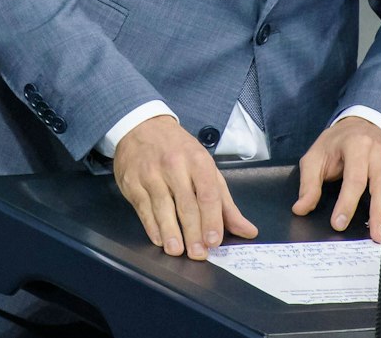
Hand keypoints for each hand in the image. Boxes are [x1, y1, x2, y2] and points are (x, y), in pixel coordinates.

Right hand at [113, 115, 256, 259]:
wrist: (142, 126)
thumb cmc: (179, 150)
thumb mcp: (206, 167)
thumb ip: (225, 202)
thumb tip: (246, 230)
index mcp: (198, 161)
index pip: (207, 193)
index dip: (211, 219)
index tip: (214, 240)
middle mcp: (174, 166)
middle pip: (186, 204)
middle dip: (193, 232)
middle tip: (198, 253)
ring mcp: (151, 174)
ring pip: (163, 208)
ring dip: (171, 232)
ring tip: (177, 250)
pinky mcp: (133, 182)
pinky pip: (143, 208)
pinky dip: (152, 226)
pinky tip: (160, 239)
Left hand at [292, 115, 380, 241]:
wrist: (356, 125)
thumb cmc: (335, 143)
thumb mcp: (315, 158)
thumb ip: (308, 184)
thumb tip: (301, 208)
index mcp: (356, 145)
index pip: (353, 178)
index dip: (347, 203)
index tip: (339, 223)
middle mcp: (378, 150)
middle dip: (378, 211)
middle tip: (375, 235)